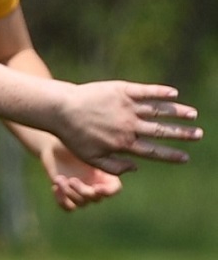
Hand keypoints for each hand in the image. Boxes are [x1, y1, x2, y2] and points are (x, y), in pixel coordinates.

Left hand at [39, 137, 122, 210]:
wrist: (54, 146)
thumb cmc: (74, 141)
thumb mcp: (89, 148)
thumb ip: (107, 157)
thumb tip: (131, 165)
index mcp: (105, 174)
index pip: (114, 189)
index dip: (108, 192)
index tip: (96, 188)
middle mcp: (95, 185)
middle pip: (96, 198)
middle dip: (83, 191)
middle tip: (71, 179)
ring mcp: (81, 191)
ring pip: (82, 203)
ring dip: (70, 193)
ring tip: (59, 179)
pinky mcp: (67, 194)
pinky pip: (68, 207)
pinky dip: (62, 200)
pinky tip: (55, 187)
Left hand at [54, 82, 199, 174]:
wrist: (60, 109)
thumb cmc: (73, 135)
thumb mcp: (90, 157)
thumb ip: (113, 166)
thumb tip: (136, 168)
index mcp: (123, 144)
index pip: (154, 151)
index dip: (171, 155)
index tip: (185, 157)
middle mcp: (129, 126)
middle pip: (162, 131)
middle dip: (182, 134)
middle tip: (199, 135)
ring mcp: (127, 107)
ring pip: (159, 110)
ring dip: (178, 112)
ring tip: (193, 115)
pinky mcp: (122, 90)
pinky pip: (146, 91)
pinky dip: (161, 92)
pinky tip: (174, 94)